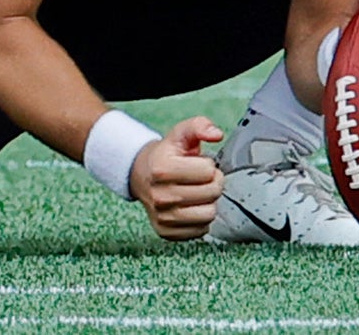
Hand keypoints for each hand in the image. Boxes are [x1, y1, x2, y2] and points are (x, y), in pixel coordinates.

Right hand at [129, 118, 222, 239]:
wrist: (141, 174)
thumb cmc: (166, 155)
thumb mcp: (181, 134)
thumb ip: (200, 126)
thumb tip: (216, 134)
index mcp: (163, 169)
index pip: (208, 172)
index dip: (209, 166)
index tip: (200, 164)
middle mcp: (160, 196)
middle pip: (211, 193)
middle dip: (213, 183)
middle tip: (203, 179)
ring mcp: (162, 217)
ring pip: (208, 215)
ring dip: (209, 202)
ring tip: (199, 192)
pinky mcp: (166, 232)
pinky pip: (200, 231)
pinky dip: (201, 219)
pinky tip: (192, 206)